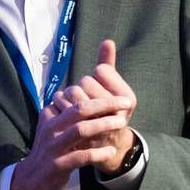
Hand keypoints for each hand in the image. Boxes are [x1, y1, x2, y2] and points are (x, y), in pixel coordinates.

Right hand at [10, 87, 132, 189]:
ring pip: (80, 130)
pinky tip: (110, 151)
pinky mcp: (57, 165)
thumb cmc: (49, 151)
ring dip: (104, 124)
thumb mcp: (54, 128)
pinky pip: (81, 156)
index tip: (118, 97)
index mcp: (51, 115)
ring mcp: (53, 146)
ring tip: (122, 123)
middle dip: (105, 103)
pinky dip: (98, 153)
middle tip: (125, 102)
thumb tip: (93, 98)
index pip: (75, 98)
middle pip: (79, 109)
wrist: (30, 179)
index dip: (98, 95)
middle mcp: (51, 127)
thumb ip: (69, 114)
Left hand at [73, 40, 138, 173]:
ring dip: (70, 97)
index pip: (101, 70)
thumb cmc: (107, 112)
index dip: (96, 77)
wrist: (105, 147)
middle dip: (82, 88)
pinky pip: (64, 109)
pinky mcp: (84, 134)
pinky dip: (61, 107)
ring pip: (74, 93)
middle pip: (85, 81)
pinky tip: (65, 114)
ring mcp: (102, 123)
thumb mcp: (112, 88)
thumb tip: (107, 41)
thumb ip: (109, 64)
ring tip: (76, 107)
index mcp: (128, 97)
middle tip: (86, 99)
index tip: (99, 88)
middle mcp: (119, 110)